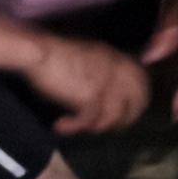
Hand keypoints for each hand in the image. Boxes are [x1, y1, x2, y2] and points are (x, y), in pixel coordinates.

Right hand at [24, 34, 151, 134]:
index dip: (137, 103)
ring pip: (113, 117)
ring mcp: (106, 84)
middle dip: (123, 121)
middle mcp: (117, 70)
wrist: (35, 51)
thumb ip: (105, 72)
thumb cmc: (54, 55)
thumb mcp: (89, 57)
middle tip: (101, 127)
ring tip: (77, 127)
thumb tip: (114, 98)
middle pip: (136, 104)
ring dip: (95, 127)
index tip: (124, 116)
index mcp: (118, 59)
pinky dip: (74, 127)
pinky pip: (89, 121)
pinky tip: (61, 126)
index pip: (142, 84)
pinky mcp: (90, 96)